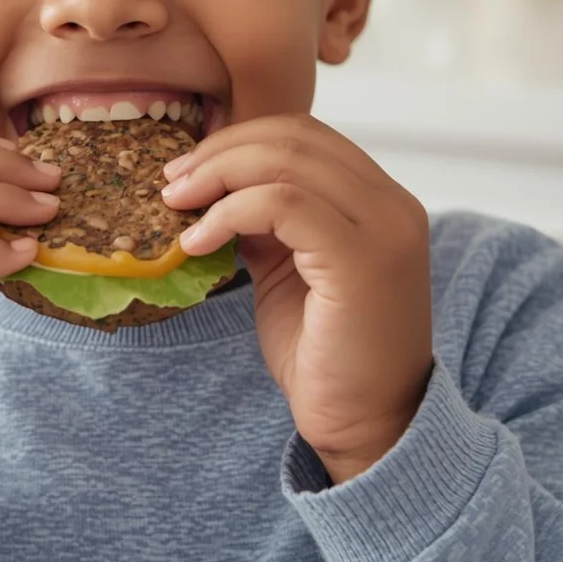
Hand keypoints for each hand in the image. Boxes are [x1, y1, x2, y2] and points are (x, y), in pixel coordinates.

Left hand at [161, 114, 432, 482]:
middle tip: (172, 181)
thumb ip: (264, 218)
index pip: (303, 134)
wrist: (367, 427)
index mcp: (376, 198)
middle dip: (221, 152)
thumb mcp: (286, 266)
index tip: (188, 167)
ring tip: (175, 203)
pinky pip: (284, 204)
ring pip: (286, 161)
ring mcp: (384, 227)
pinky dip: (229, 212)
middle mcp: (390, 202)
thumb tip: (211, 182)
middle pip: (293, 137)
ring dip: (217, 175)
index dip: (238, 140)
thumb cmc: (325, 352)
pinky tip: (197, 241)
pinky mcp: (363, 259)